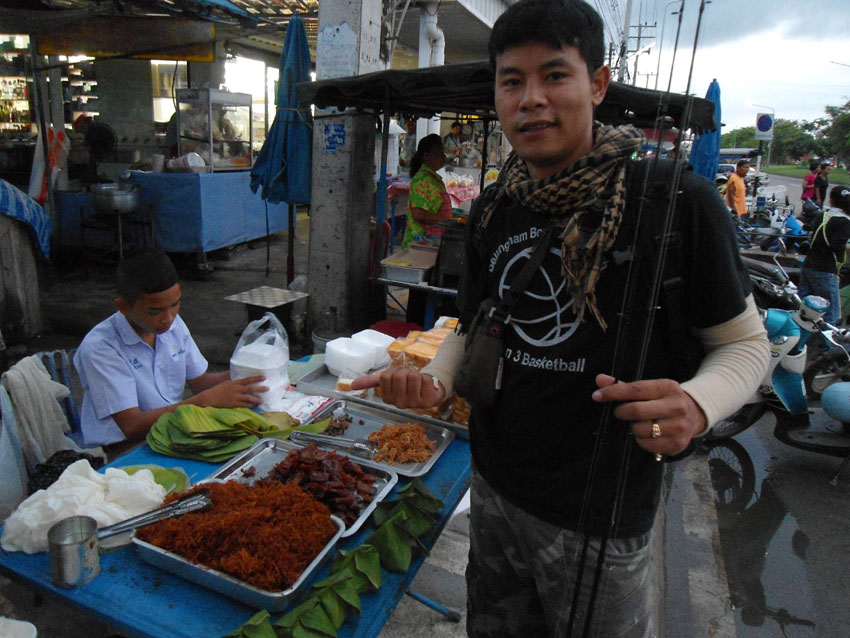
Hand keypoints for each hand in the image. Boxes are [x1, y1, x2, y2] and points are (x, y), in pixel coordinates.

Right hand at [200, 375, 267, 407]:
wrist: (209, 398)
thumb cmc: (218, 390)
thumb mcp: (227, 383)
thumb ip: (235, 383)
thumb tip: (243, 381)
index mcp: (235, 383)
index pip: (248, 379)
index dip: (256, 378)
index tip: (264, 377)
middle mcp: (236, 389)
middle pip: (251, 389)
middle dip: (260, 389)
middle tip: (268, 389)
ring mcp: (235, 397)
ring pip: (249, 398)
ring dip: (256, 400)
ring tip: (262, 401)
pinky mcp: (233, 404)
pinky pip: (244, 405)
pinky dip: (250, 406)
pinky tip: (253, 406)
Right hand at [351, 367, 444, 409]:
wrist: (428, 388)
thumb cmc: (406, 383)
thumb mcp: (389, 381)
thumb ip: (371, 381)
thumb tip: (352, 385)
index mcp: (387, 399)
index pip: (385, 377)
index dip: (393, 371)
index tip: (398, 375)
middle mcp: (399, 404)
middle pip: (399, 376)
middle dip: (405, 371)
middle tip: (409, 378)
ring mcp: (414, 404)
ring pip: (413, 376)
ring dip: (417, 374)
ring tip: (417, 382)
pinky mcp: (428, 401)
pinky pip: (426, 380)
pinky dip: (427, 378)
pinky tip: (426, 386)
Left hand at [591, 374, 705, 456]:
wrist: (694, 415)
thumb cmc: (664, 400)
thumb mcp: (650, 388)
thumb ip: (624, 385)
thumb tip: (600, 380)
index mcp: (668, 387)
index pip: (635, 389)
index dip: (613, 393)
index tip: (597, 395)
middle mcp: (676, 406)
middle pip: (636, 411)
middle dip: (621, 412)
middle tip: (620, 412)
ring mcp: (679, 426)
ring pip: (640, 430)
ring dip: (633, 427)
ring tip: (640, 423)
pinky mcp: (677, 444)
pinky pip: (646, 444)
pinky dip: (641, 440)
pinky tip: (648, 434)